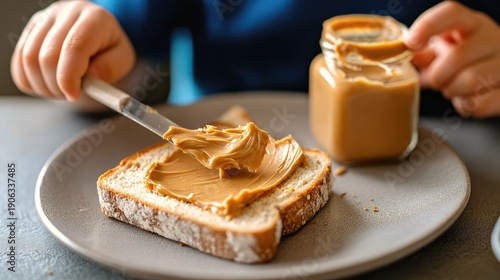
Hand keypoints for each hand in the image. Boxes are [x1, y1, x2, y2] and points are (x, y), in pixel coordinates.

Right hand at [11, 0, 135, 100]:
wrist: (97, 38)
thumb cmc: (111, 50)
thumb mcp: (124, 60)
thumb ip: (111, 67)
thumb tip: (91, 75)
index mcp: (95, 18)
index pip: (74, 47)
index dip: (70, 77)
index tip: (74, 94)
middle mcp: (66, 13)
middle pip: (48, 55)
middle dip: (57, 85)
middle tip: (71, 95)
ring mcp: (44, 19)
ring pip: (29, 59)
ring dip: (43, 85)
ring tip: (61, 90)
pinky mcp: (30, 31)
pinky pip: (19, 61)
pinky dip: (30, 81)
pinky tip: (48, 85)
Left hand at [405, 1, 499, 117]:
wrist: (497, 76)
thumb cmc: (464, 61)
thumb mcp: (444, 50)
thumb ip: (424, 53)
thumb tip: (408, 57)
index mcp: (472, 24)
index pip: (451, 13)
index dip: (427, 26)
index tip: (410, 44)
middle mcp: (493, 37)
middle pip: (457, 56)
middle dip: (437, 75)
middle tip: (434, 80)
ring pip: (469, 81)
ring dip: (451, 91)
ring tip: (452, 88)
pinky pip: (479, 103)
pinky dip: (465, 106)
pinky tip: (467, 98)